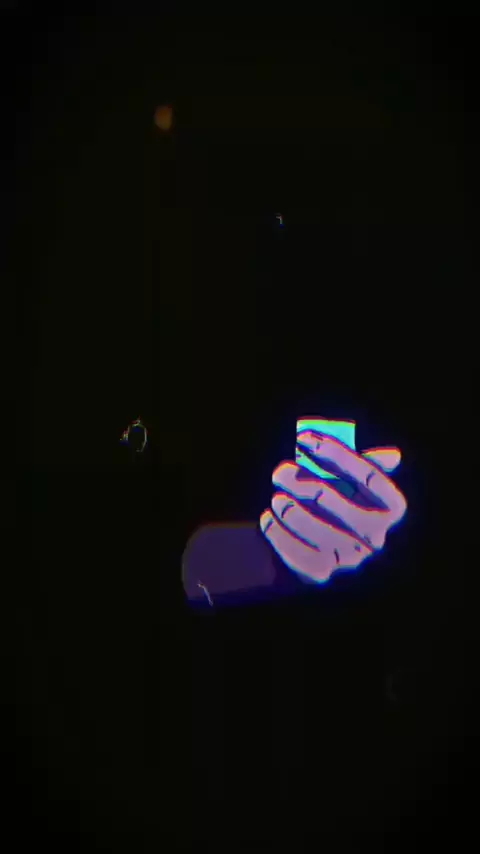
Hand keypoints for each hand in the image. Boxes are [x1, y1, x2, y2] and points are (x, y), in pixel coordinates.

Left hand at [259, 429, 406, 583]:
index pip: (369, 476)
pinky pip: (294, 549)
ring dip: (289, 508)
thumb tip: (393, 455)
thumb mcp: (354, 485)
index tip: (305, 438)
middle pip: (331, 499)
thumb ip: (364, 466)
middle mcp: (375, 536)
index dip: (337, 453)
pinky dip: (277, 532)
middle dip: (301, 481)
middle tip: (281, 471)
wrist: (319, 550)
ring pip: (312, 527)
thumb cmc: (339, 505)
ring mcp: (349, 558)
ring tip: (277, 498)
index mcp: (390, 509)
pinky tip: (269, 518)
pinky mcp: (320, 573)